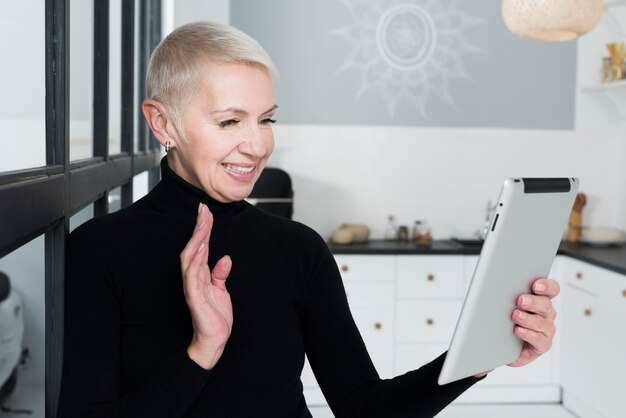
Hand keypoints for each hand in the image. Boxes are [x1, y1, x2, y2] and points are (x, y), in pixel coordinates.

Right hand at [180, 203, 232, 369]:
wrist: (214, 340)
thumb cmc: (215, 317)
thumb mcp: (221, 291)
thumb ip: (220, 274)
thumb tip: (225, 258)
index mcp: (200, 275)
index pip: (199, 247)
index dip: (202, 229)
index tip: (206, 212)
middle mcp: (193, 278)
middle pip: (193, 247)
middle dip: (198, 228)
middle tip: (203, 209)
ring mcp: (192, 287)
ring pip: (190, 258)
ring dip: (196, 239)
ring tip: (202, 223)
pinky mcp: (194, 297)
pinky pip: (192, 276)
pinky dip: (196, 261)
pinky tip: (200, 248)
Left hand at [508, 277, 559, 367]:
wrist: (504, 344)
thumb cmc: (508, 320)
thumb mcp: (509, 304)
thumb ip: (510, 294)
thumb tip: (498, 284)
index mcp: (541, 299)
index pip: (552, 289)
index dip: (547, 286)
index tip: (536, 285)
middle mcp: (546, 313)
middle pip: (545, 304)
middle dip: (532, 302)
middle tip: (521, 300)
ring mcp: (546, 329)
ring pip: (540, 322)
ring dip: (527, 318)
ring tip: (515, 315)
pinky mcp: (543, 344)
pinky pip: (539, 339)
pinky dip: (528, 334)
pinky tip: (518, 330)